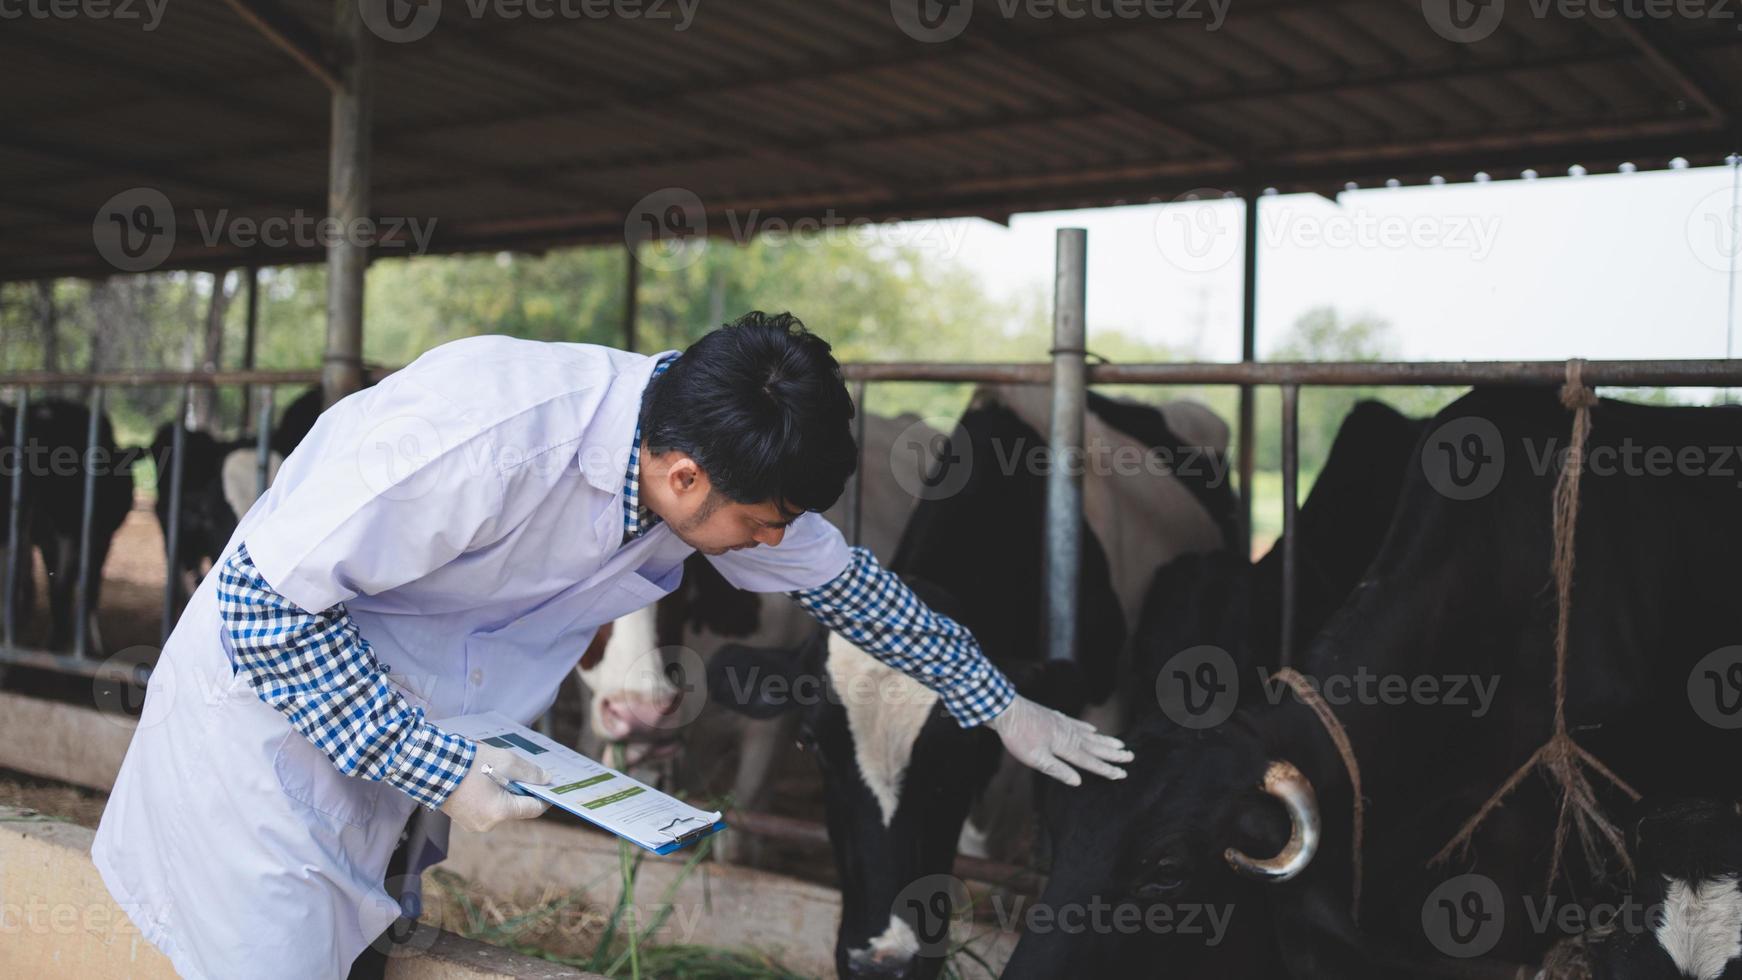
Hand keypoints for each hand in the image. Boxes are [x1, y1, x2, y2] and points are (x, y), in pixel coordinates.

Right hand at [438, 742, 553, 832]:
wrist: (428, 766)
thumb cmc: (469, 763)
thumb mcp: (506, 761)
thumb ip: (530, 772)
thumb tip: (547, 780)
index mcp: (500, 812)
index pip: (533, 808)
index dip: (544, 796)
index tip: (550, 785)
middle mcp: (487, 824)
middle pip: (516, 808)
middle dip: (521, 790)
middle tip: (524, 773)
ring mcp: (473, 824)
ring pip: (500, 809)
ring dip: (505, 792)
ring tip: (501, 772)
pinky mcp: (462, 819)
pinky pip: (484, 809)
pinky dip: (490, 796)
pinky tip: (485, 779)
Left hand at [986, 695, 1132, 786]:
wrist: (1007, 709)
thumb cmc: (1019, 736)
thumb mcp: (1035, 759)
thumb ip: (1058, 770)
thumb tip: (1078, 781)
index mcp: (1065, 747)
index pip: (1090, 762)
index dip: (1107, 769)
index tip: (1122, 774)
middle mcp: (1069, 734)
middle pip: (1096, 747)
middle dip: (1113, 754)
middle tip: (1131, 757)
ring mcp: (1064, 724)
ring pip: (1090, 735)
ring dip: (1105, 741)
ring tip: (1120, 744)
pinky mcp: (1056, 718)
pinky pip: (1078, 724)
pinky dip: (1088, 728)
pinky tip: (1093, 729)